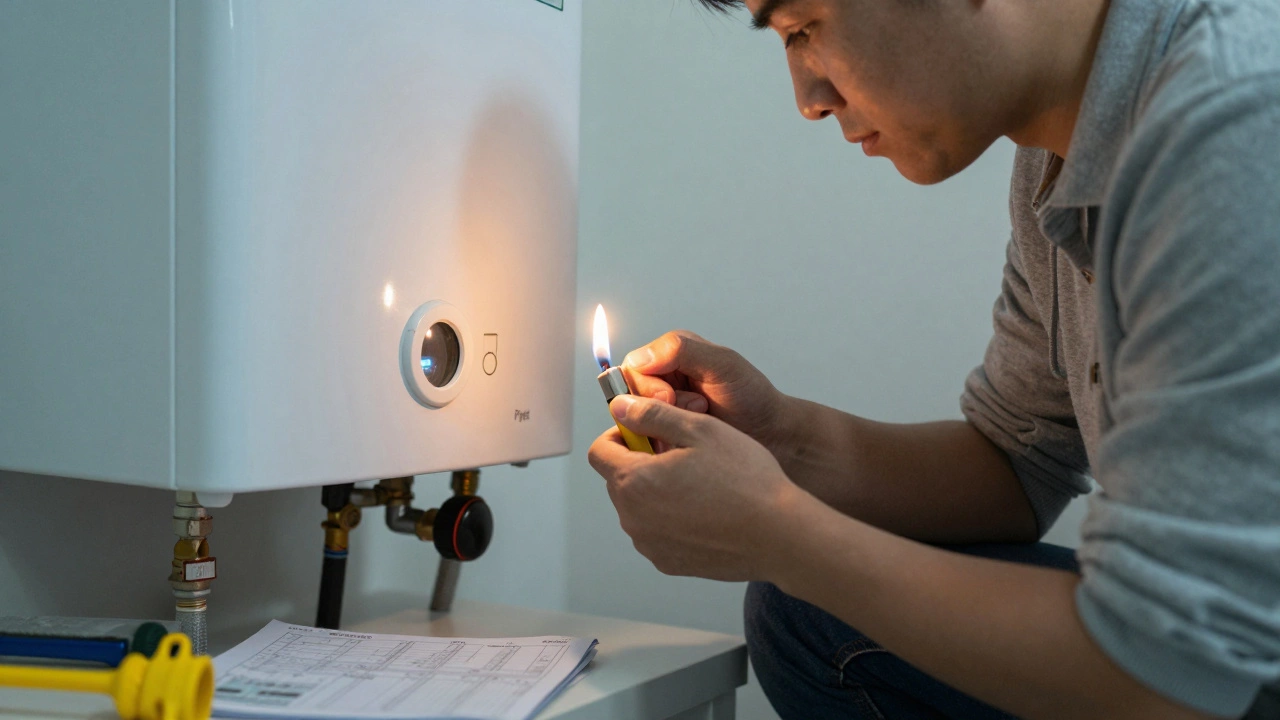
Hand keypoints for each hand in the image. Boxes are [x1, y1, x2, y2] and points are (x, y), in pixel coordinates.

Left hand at [588, 393, 796, 581]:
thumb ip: (652, 414)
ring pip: (638, 507)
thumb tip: (621, 407)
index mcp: (634, 481)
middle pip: (619, 479)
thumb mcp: (700, 430)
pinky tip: (706, 511)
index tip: (647, 431)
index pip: (599, 451)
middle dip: (641, 462)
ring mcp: (650, 545)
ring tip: (700, 484)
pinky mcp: (668, 562)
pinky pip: (657, 532)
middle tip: (684, 455)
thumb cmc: (746, 481)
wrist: (779, 536)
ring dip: (656, 491)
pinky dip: (671, 519)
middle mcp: (633, 518)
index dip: (621, 434)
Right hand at [621, 331, 790, 455]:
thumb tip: (640, 357)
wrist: (770, 434)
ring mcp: (664, 408)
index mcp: (671, 354)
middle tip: (693, 410)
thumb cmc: (752, 397)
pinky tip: (687, 441)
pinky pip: (648, 438)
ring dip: (665, 424)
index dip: (645, 385)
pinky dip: (665, 441)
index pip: (632, 367)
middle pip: (630, 394)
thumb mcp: (722, 364)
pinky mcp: (668, 432)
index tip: (668, 397)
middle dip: (658, 406)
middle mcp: (664, 378)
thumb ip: (681, 350)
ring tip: (697, 423)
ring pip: (638, 419)